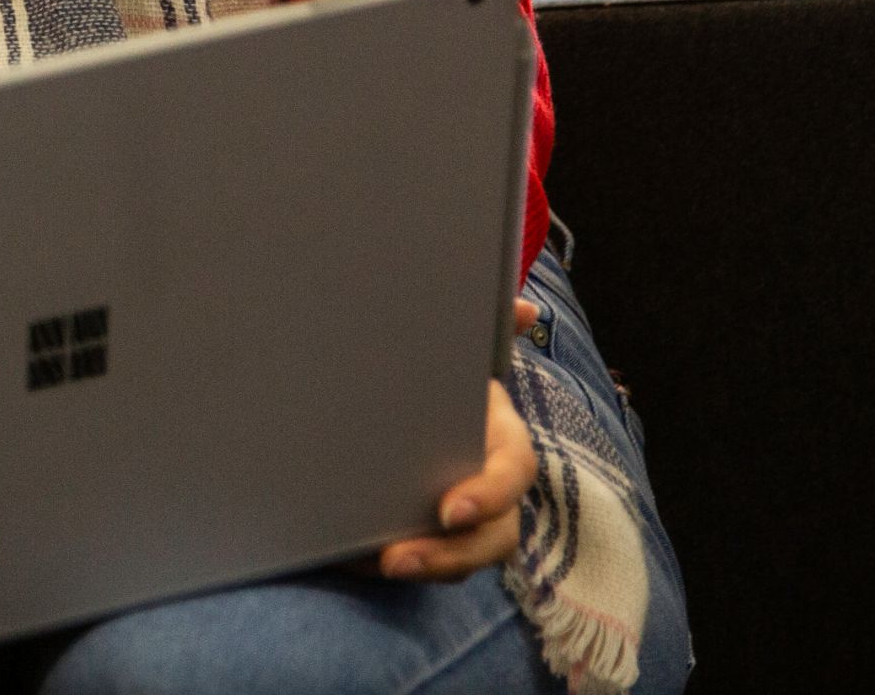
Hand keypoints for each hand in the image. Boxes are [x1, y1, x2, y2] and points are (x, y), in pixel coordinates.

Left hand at [380, 300, 540, 582]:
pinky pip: (419, 562)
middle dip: (449, 553)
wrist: (405, 401)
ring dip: (422, 566)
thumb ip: (493, 326)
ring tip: (375, 563)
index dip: (488, 495)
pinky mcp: (431, 537)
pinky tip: (347, 556)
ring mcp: (465, 522)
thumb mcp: (464, 351)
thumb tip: (527, 309)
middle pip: (490, 537)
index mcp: (502, 444)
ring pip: (458, 560)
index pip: (512, 476)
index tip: (449, 510)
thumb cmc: (441, 378)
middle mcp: (490, 489)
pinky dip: (384, 562)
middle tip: (397, 557)